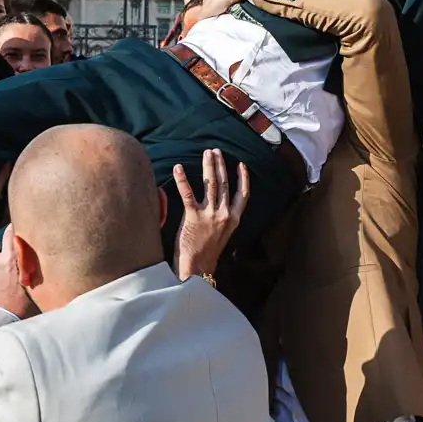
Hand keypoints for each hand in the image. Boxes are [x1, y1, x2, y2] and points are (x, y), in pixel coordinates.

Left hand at [0, 224, 36, 318]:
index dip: (21, 227)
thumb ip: (41, 276)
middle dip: (9, 233)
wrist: (1, 317)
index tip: (27, 225)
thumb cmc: (22, 305)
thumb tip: (56, 274)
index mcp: (17, 260)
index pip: (16, 235)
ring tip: (3, 254)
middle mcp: (3, 259)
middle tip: (15, 236)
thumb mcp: (37, 289)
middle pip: (5, 236)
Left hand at [174, 149, 248, 278]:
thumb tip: (219, 208)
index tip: (240, 164)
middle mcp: (224, 214)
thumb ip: (222, 220)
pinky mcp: (194, 217)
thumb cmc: (207, 254)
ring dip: (208, 165)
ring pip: (211, 184)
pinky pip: (188, 193)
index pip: (243, 194)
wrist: (198, 270)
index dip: (243, 178)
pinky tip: (179, 167)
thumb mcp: (222, 236)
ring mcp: (210, 215)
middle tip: (216, 151)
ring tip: (206, 153)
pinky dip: (183, 179)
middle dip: (221, 164)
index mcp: (234, 219)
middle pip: (225, 183)